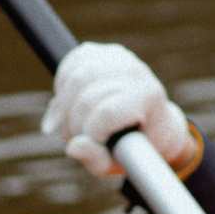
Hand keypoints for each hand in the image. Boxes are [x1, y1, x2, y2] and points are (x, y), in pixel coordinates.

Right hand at [41, 41, 194, 178]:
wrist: (151, 126)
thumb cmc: (134, 148)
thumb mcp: (118, 162)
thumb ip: (96, 159)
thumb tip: (74, 147)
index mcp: (149, 97)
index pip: (106, 113)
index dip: (90, 133)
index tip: (93, 144)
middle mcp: (137, 72)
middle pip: (86, 96)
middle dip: (72, 124)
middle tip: (75, 139)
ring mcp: (121, 58)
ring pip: (75, 78)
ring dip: (63, 107)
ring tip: (71, 123)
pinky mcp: (105, 51)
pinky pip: (72, 62)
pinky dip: (63, 84)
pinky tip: (70, 99)